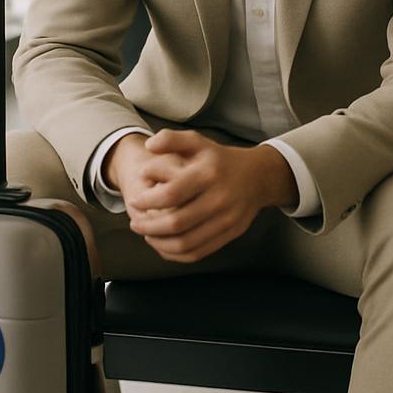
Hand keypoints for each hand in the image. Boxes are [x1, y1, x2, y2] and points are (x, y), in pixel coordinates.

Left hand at [121, 129, 293, 263]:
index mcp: (209, 174)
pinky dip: (175, 254)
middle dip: (149, 226)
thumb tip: (147, 146)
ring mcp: (227, 220)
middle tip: (135, 223)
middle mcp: (220, 198)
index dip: (147, 201)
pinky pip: (198, 253)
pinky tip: (163, 244)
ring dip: (159, 243)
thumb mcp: (198, 142)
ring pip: (186, 243)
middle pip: (177, 222)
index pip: (172, 193)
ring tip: (146, 234)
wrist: (258, 176)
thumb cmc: (219, 159)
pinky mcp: (229, 234)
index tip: (134, 200)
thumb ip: (171, 139)